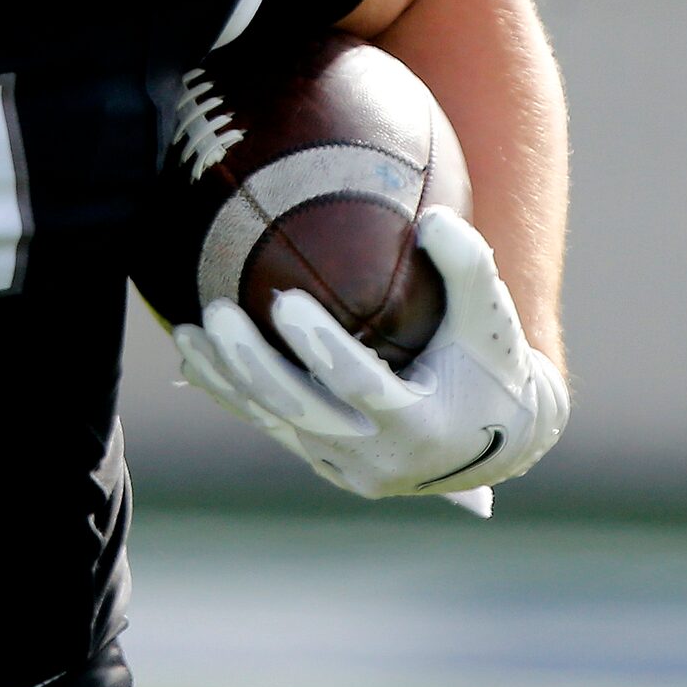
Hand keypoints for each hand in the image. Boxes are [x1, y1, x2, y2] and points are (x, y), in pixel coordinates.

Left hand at [172, 206, 566, 507]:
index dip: (320, 347)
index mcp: (424, 424)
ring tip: (186, 331)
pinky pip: (270, 429)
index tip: (285, 301)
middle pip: (300, 409)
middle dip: (250, 362)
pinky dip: (230, 396)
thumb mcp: (493, 320)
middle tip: (215, 310)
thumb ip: (470, 267)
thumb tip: (432, 218)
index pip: (360, 384)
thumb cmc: (493, 366)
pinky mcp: (326, 464)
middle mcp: (381, 457)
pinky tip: (193, 361)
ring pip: (273, 421)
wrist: (499, 440)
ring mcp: (348, 467)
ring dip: (225, 378)